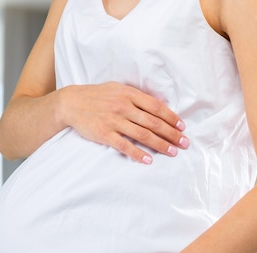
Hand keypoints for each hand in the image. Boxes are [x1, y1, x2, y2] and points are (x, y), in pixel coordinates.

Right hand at [61, 82, 188, 163]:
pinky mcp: (104, 134)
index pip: (156, 107)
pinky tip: (148, 160)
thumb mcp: (117, 88)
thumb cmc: (96, 95)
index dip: (172, 118)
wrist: (71, 103)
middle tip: (184, 143)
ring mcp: (114, 121)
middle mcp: (123, 107)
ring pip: (143, 135)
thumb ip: (136, 97)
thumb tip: (157, 106)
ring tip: (173, 152)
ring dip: (160, 145)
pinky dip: (138, 154)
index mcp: (129, 94)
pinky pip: (125, 146)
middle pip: (154, 123)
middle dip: (172, 134)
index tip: (182, 127)